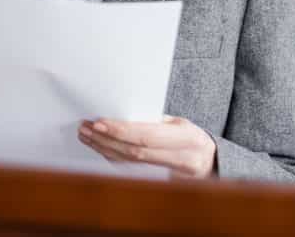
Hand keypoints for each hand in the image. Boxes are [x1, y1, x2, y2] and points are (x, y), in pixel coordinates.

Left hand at [78, 115, 216, 177]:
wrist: (209, 161)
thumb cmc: (190, 136)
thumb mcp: (179, 123)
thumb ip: (153, 120)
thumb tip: (118, 111)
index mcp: (187, 138)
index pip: (147, 136)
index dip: (120, 131)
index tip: (98, 123)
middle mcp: (182, 159)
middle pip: (135, 152)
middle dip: (106, 140)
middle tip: (85, 128)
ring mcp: (173, 175)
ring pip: (130, 163)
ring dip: (103, 148)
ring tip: (85, 135)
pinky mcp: (162, 182)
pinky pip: (132, 169)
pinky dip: (112, 157)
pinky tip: (98, 147)